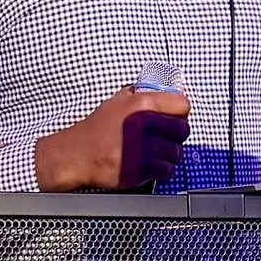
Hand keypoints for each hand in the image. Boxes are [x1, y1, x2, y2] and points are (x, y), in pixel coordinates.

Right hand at [33, 85, 190, 191]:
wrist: (77, 155)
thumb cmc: (97, 128)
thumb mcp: (116, 101)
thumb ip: (142, 94)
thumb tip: (169, 89)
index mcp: (142, 103)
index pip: (182, 105)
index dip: (180, 112)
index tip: (175, 117)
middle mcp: (145, 124)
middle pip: (183, 130)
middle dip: (176, 135)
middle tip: (166, 137)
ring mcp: (144, 149)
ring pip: (176, 152)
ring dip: (169, 154)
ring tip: (156, 153)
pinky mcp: (141, 170)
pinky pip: (167, 170)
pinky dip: (162, 170)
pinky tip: (151, 165)